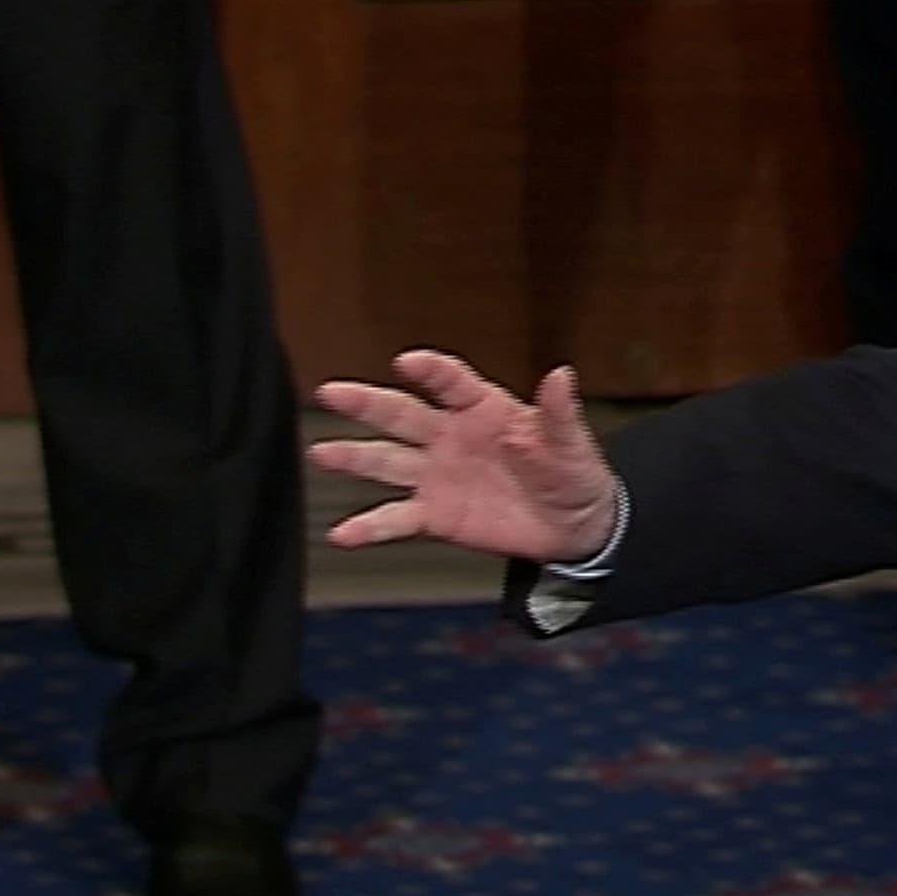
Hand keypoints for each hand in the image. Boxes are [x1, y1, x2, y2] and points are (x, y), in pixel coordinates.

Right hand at [307, 350, 617, 561]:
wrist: (574, 525)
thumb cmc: (572, 472)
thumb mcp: (571, 442)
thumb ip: (559, 412)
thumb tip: (562, 374)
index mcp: (482, 408)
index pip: (450, 383)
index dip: (430, 371)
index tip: (407, 362)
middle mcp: (449, 436)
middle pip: (401, 414)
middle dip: (367, 403)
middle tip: (332, 392)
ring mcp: (437, 475)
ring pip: (387, 461)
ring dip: (354, 457)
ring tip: (321, 453)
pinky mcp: (435, 514)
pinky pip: (397, 519)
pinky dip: (370, 527)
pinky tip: (343, 533)